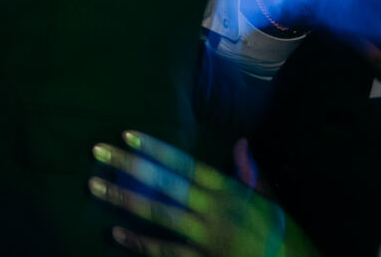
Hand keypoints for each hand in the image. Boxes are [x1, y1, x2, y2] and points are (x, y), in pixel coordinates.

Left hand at [90, 132, 319, 256]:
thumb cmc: (286, 239)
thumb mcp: (272, 203)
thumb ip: (250, 175)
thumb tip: (240, 143)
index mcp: (230, 192)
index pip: (186, 164)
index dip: (156, 149)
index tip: (127, 135)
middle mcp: (214, 211)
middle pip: (164, 184)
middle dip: (129, 167)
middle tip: (97, 152)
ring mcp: (206, 239)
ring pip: (158, 215)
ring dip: (124, 200)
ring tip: (94, 187)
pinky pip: (167, 252)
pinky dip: (140, 243)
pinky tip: (116, 234)